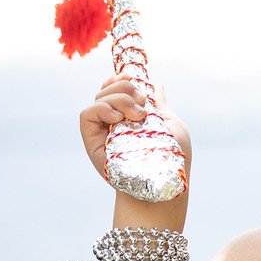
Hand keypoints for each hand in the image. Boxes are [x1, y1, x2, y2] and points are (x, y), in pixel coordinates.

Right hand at [78, 73, 192, 188]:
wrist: (166, 183)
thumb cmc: (173, 159)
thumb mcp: (172, 125)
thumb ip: (160, 105)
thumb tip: (156, 85)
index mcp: (131, 117)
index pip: (117, 90)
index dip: (121, 79)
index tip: (134, 77)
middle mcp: (115, 124)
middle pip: (107, 90)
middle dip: (125, 87)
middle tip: (142, 102)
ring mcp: (103, 133)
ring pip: (99, 98)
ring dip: (118, 98)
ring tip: (137, 116)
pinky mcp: (92, 142)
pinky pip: (86, 114)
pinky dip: (101, 109)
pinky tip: (117, 119)